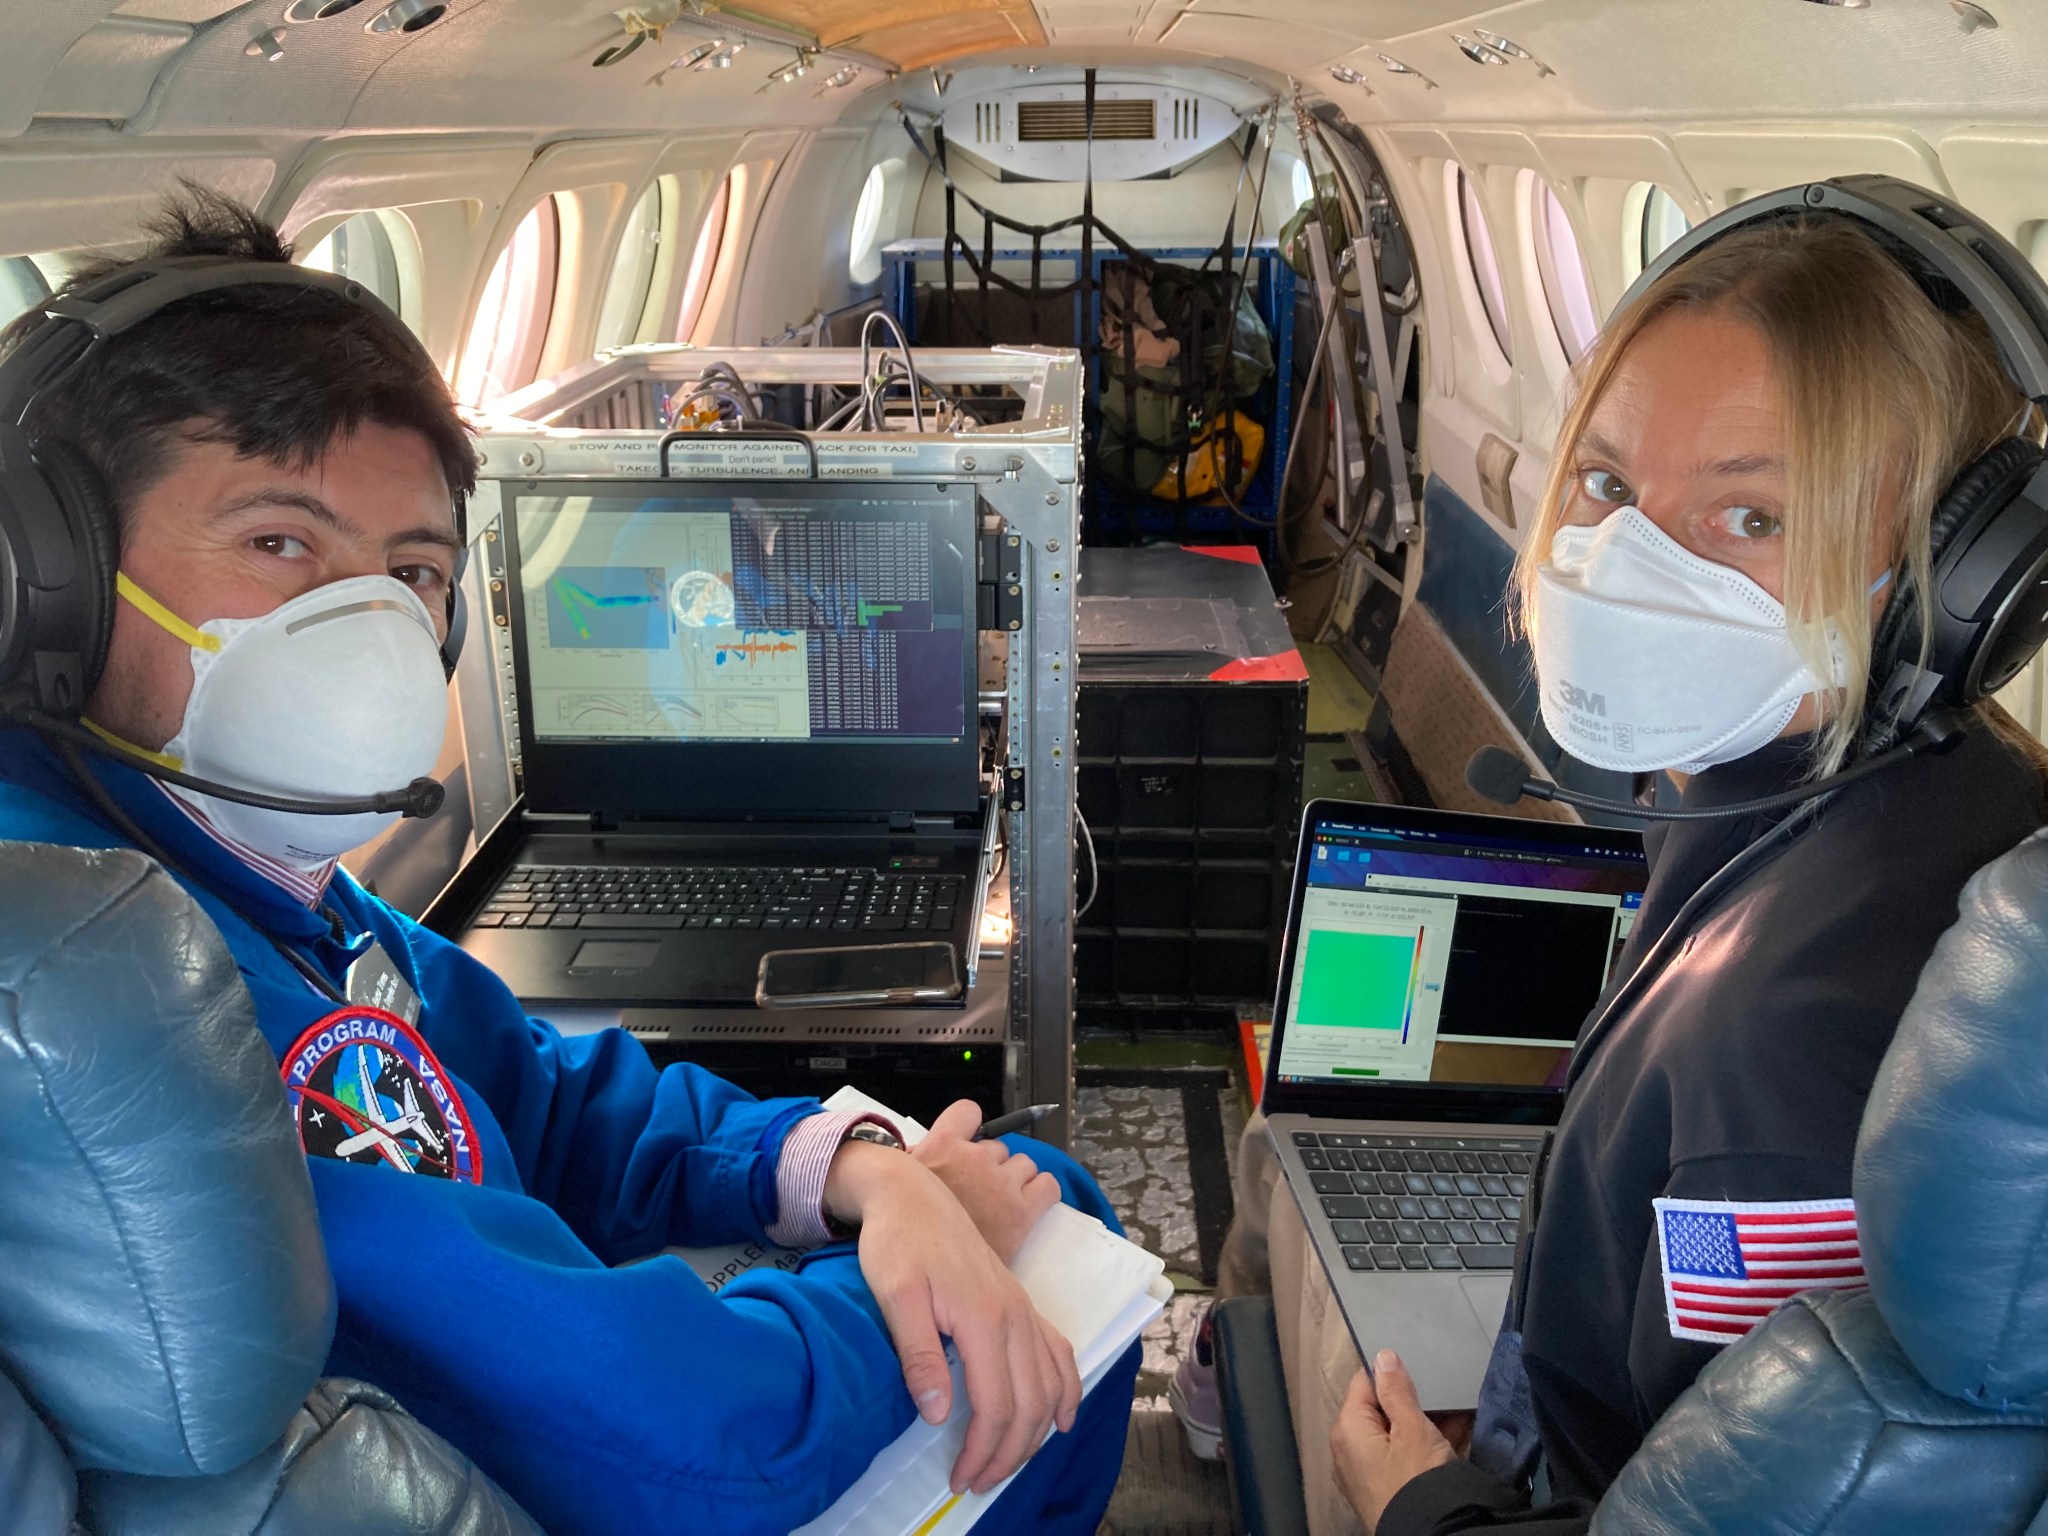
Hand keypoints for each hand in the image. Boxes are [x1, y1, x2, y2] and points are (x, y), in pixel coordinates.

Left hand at [825, 1141, 1081, 1493]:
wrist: (911, 1194)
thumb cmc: (897, 1243)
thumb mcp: (895, 1296)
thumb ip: (918, 1355)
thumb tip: (939, 1415)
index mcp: (984, 1318)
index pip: (996, 1405)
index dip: (982, 1451)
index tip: (958, 1479)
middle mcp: (1015, 1316)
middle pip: (1029, 1404)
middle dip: (1009, 1454)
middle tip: (976, 1482)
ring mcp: (1023, 1309)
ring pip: (1050, 1384)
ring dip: (1035, 1433)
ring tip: (1006, 1463)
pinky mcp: (1021, 1303)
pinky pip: (1060, 1352)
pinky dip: (1066, 1390)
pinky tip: (1060, 1417)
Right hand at [910, 1100, 1062, 1261]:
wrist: (923, 1273)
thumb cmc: (907, 1233)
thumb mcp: (902, 1186)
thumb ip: (914, 1162)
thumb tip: (917, 1154)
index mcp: (942, 1146)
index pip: (967, 1111)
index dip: (969, 1126)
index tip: (966, 1143)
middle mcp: (975, 1158)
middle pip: (998, 1147)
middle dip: (990, 1166)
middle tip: (976, 1194)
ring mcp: (1001, 1183)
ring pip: (1024, 1165)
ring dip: (1015, 1181)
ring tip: (997, 1206)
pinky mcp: (1021, 1211)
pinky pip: (1047, 1186)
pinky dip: (1041, 1193)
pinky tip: (1028, 1205)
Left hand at [1329, 1351, 1459, 1533]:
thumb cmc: (1418, 1479)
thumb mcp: (1412, 1429)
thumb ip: (1396, 1391)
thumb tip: (1382, 1356)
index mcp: (1347, 1429)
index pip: (1363, 1382)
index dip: (1390, 1372)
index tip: (1418, 1365)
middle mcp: (1350, 1450)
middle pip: (1380, 1410)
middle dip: (1412, 1400)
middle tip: (1441, 1389)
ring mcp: (1368, 1472)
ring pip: (1397, 1434)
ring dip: (1425, 1422)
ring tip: (1456, 1409)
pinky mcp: (1387, 1488)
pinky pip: (1405, 1456)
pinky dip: (1427, 1446)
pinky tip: (1457, 1434)